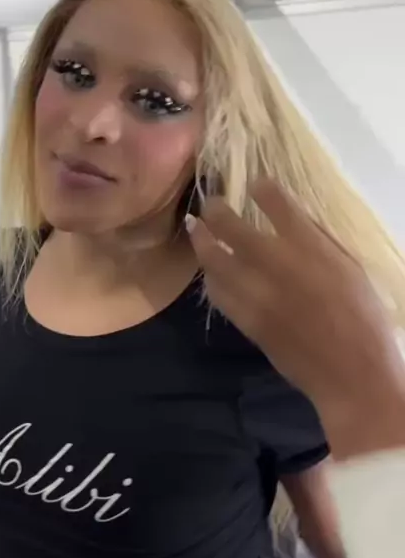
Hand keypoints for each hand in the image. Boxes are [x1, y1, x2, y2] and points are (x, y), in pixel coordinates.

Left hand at [187, 179, 404, 457]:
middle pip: (230, 224)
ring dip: (201, 239)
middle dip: (215, 207)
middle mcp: (276, 262)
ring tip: (195, 228)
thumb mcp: (350, 267)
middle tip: (210, 202)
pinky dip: (210, 277)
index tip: (255, 185)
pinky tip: (209, 271)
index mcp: (308, 245)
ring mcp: (255, 292)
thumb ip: (318, 240)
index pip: (274, 201)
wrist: (351, 372)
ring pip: (213, 257)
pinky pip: (217, 292)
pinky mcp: (245, 319)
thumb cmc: (362, 317)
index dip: (261, 187)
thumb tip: (292, 220)